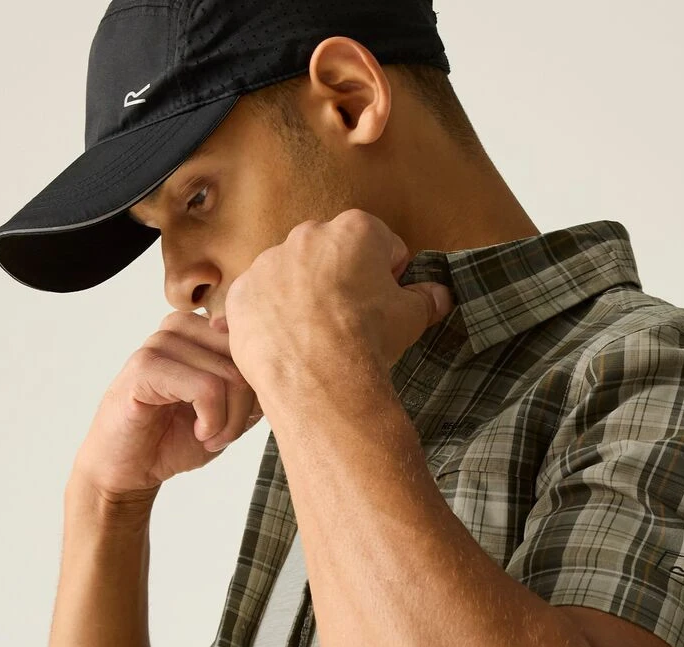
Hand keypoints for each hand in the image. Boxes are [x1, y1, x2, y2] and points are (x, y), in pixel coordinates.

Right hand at [70, 310, 266, 504]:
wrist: (127, 470)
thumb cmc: (174, 440)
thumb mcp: (228, 413)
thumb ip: (252, 388)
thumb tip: (285, 374)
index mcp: (200, 331)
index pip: (254, 347)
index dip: (258, 392)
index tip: (239, 422)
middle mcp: (181, 328)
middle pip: (247, 359)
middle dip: (245, 409)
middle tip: (224, 435)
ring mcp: (160, 343)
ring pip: (231, 375)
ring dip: (229, 421)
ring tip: (208, 437)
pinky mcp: (145, 367)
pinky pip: (205, 387)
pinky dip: (212, 420)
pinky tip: (197, 434)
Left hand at [218, 210, 454, 399]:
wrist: (320, 379)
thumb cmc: (368, 341)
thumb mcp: (411, 318)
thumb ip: (427, 298)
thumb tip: (440, 295)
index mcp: (355, 230)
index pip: (381, 245)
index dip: (389, 276)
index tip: (387, 301)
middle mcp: (307, 235)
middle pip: (331, 256)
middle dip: (342, 282)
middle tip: (351, 323)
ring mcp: (268, 263)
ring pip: (291, 277)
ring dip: (303, 299)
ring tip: (316, 339)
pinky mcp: (242, 294)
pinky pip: (259, 303)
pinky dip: (271, 320)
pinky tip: (288, 345)